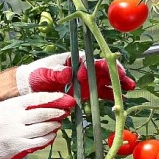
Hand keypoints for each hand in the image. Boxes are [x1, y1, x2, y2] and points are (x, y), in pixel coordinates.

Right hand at [0, 92, 76, 158]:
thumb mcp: (4, 108)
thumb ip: (21, 104)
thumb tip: (45, 100)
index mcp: (10, 106)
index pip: (36, 98)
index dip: (53, 98)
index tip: (64, 98)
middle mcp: (13, 119)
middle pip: (42, 113)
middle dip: (57, 111)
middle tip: (65, 110)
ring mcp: (16, 134)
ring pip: (43, 128)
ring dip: (54, 125)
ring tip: (58, 122)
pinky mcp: (19, 146)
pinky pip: (40, 141)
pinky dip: (49, 137)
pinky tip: (51, 134)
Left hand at [16, 52, 135, 100]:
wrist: (29, 87)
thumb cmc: (36, 75)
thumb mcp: (44, 73)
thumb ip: (56, 73)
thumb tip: (68, 72)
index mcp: (74, 59)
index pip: (93, 60)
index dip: (103, 64)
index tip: (110, 70)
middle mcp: (83, 68)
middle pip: (104, 69)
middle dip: (117, 74)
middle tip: (127, 82)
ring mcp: (85, 79)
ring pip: (105, 80)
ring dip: (117, 84)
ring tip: (129, 89)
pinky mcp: (84, 91)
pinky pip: (100, 92)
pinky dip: (110, 94)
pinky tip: (119, 98)